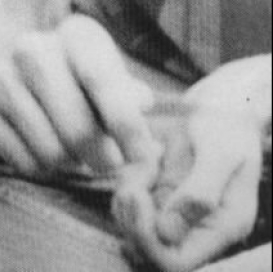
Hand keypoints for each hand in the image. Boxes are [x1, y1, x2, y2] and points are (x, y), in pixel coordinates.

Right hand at [0, 13, 159, 177]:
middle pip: (79, 130)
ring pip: (53, 153)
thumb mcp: (104, 74)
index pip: (101, 80)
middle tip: (106, 160)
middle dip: (102, 157)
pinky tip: (38, 144)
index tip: (142, 155)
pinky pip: (25, 164)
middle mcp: (31, 47)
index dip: (126, 124)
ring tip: (68, 145)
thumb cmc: (73, 78)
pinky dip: (40, 166)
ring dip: (69, 162)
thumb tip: (141, 103)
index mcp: (73, 34)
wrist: (0, 66)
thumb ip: (127, 93)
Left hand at [113, 59, 269, 271]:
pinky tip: (143, 158)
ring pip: (135, 229)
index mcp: (221, 227)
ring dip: (127, 198)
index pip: (176, 264)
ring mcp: (178, 212)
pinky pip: (132, 204)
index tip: (138, 196)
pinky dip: (128, 182)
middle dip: (131, 219)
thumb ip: (199, 194)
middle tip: (132, 180)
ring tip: (142, 162)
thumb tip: (168, 233)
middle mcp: (198, 228)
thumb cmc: (228, 123)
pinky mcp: (162, 194)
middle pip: (150, 252)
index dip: (148, 240)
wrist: (225, 100)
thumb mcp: (220, 153)